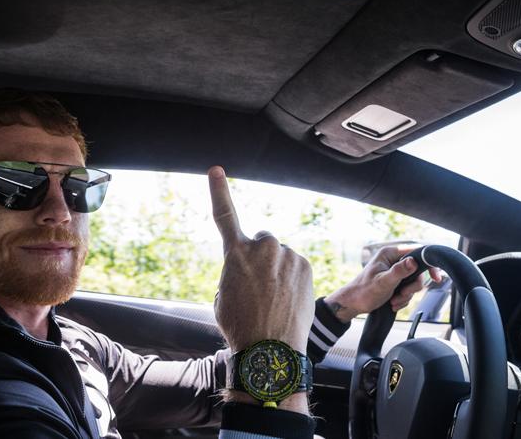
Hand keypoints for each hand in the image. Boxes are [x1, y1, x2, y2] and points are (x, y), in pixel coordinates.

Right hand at [208, 166, 314, 354]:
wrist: (270, 350)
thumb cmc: (240, 325)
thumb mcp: (223, 295)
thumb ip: (234, 271)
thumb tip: (248, 268)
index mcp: (235, 253)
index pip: (223, 215)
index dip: (219, 191)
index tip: (216, 170)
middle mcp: (262, 247)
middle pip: (261, 241)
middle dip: (260, 256)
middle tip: (258, 285)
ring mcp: (286, 255)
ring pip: (279, 256)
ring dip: (277, 269)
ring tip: (274, 298)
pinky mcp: (304, 264)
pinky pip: (294, 265)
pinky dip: (291, 277)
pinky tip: (288, 298)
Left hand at [324, 245, 441, 322]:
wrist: (353, 303)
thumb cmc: (363, 291)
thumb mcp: (383, 282)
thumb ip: (399, 271)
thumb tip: (413, 261)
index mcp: (390, 253)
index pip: (417, 252)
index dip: (428, 264)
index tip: (435, 277)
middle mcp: (393, 260)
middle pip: (418, 271)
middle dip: (412, 287)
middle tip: (401, 294)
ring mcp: (395, 271)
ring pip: (414, 283)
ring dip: (406, 295)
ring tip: (393, 301)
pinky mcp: (395, 282)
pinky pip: (408, 290)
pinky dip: (403, 299)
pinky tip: (393, 303)